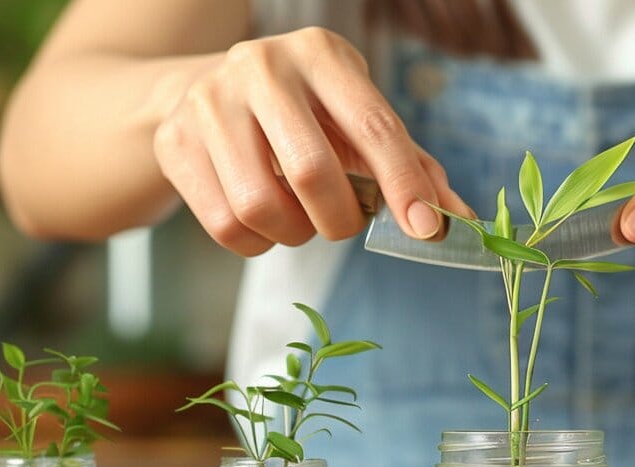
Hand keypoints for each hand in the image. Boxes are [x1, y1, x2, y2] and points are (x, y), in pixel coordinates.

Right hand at [153, 27, 467, 255]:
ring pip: (261, 206)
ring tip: (300, 219)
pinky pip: (226, 225)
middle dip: (339, 220)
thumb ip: (410, 167)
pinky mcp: (176, 142)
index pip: (373, 126)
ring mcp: (210, 102)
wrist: (203, 90)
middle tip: (343, 224)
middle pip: (312, 172)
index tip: (426, 230)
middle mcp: (261, 67)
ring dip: (294, 234)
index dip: (404, 184)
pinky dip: (257, 243)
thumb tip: (457, 222)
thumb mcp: (357, 121)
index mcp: (320, 54)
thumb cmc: (304, 113)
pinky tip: (264, 221)